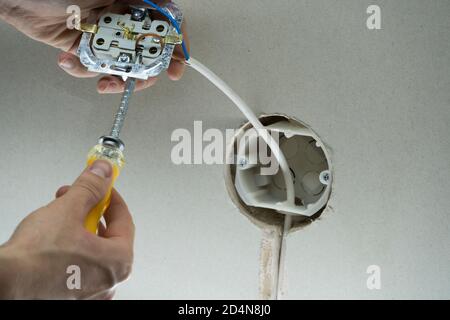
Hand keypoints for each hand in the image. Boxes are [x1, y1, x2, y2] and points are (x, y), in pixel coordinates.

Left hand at [0, 0, 188, 93]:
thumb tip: (170, 5)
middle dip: (142, 72)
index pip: (165, 26)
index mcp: (133, 5)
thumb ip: (140, 0)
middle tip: (135, 81)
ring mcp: (104, 36)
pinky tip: (70, 60)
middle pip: (146, 53)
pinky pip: (93, 67)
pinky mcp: (85, 49)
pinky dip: (82, 69)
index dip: (176, 45)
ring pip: (121, 66)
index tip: (177, 65)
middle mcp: (121, 21)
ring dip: (109, 77)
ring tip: (99, 78)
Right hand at [0, 160, 134, 298]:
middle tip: (77, 197)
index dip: (111, 197)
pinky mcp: (71, 293)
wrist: (5, 283)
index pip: (124, 219)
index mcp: (119, 261)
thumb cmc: (36, 258)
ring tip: (60, 214)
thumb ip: (90, 188)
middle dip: (90, 210)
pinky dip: (72, 246)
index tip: (103, 187)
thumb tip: (103, 172)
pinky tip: (55, 237)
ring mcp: (91, 290)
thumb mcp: (68, 210)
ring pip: (92, 248)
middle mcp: (109, 280)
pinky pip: (79, 262)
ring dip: (79, 226)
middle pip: (108, 234)